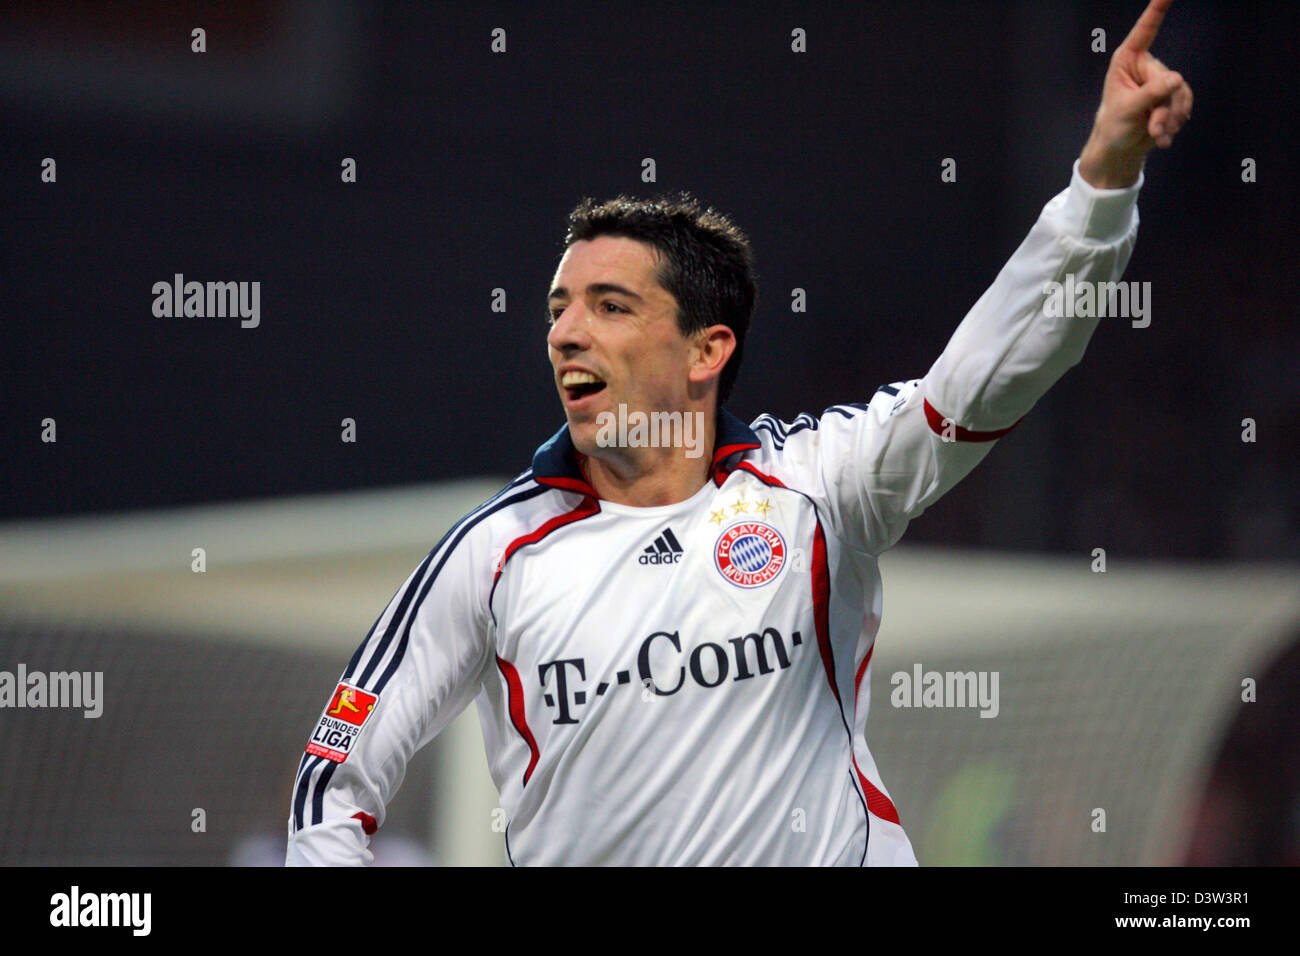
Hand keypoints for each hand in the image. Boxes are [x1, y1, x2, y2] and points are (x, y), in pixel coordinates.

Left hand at [1078, 0, 1192, 187]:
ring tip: (1157, 135)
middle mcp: (1146, 66)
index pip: (1146, 30)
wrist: (1120, 147)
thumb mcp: (1127, 110)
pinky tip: (1163, 137)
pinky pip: (1185, 105)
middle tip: (1152, 128)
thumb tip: (1176, 79)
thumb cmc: (1114, 125)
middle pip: (1169, 79)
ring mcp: (1161, 80)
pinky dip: (1176, 123)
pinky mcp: (1172, 96)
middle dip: (1163, 108)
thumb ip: (1150, 94)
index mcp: (1128, 60)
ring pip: (1180, 94)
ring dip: (1170, 119)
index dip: (1158, 9)